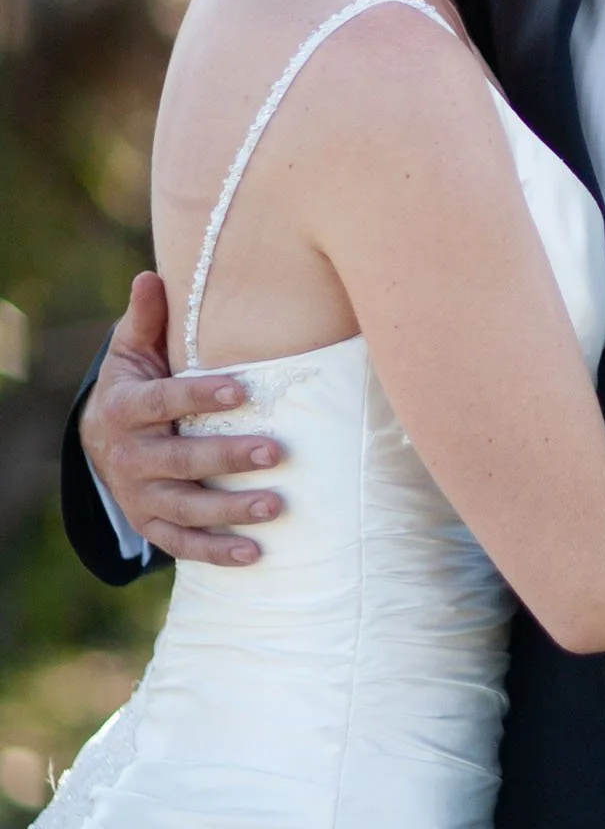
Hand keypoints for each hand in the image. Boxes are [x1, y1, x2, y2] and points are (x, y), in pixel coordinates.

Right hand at [79, 272, 284, 564]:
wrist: (103, 440)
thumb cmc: (136, 384)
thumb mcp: (134, 350)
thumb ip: (148, 318)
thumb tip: (152, 275)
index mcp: (125, 408)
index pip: (162, 402)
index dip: (199, 397)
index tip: (242, 389)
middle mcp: (129, 457)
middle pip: (180, 460)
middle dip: (227, 458)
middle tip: (276, 451)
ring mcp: (140, 496)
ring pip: (186, 508)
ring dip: (231, 511)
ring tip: (277, 505)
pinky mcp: (152, 525)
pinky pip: (182, 545)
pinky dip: (216, 552)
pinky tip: (255, 553)